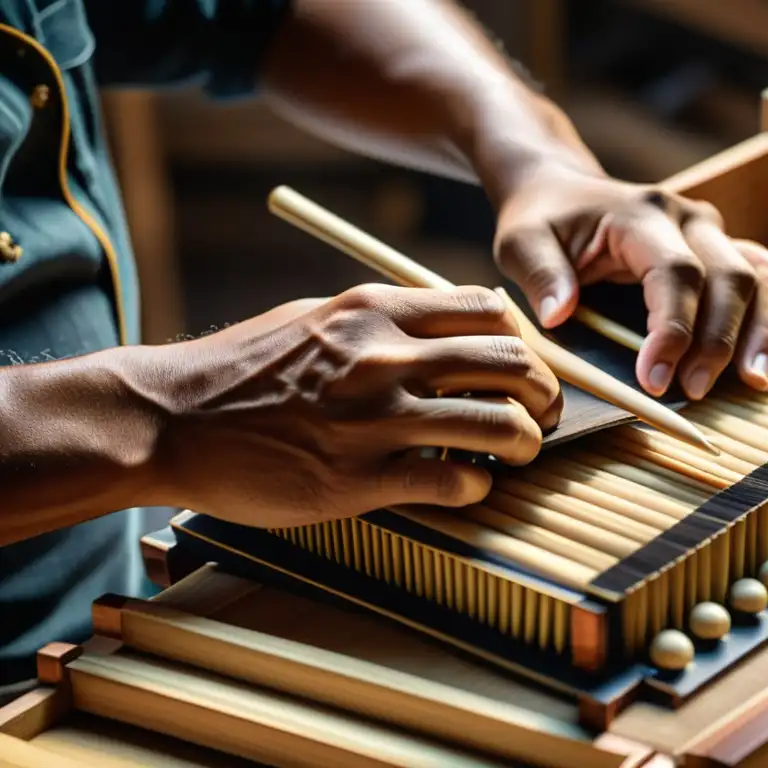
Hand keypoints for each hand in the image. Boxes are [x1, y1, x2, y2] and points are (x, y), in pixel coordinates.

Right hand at [150, 284, 561, 527]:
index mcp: (375, 309)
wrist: (169, 418)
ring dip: (525, 442)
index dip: (523, 340)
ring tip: (520, 453)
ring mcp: (374, 418)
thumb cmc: (240, 368)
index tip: (522, 366)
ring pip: (497, 424)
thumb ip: (381, 320)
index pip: (487, 309)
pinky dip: (477, 487)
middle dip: (544, 392)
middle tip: (545, 414)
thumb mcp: (315, 317)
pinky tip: (470, 487)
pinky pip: (453, 482)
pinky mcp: (359, 479)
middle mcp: (384, 356)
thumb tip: (440, 332)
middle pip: (510, 362)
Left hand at [493, 165, 767, 399]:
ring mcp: (708, 229)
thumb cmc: (541, 220)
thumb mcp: (522, 242)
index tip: (656, 380)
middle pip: (726, 278)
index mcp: (640, 215)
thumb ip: (541, 275)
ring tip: (755, 380)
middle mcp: (686, 217)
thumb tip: (562, 314)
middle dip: (718, 341)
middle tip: (696, 392)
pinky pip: (764, 262)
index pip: (674, 274)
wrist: (560, 189)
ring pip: (754, 276)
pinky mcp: (716, 244)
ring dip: (761, 330)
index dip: (674, 329)